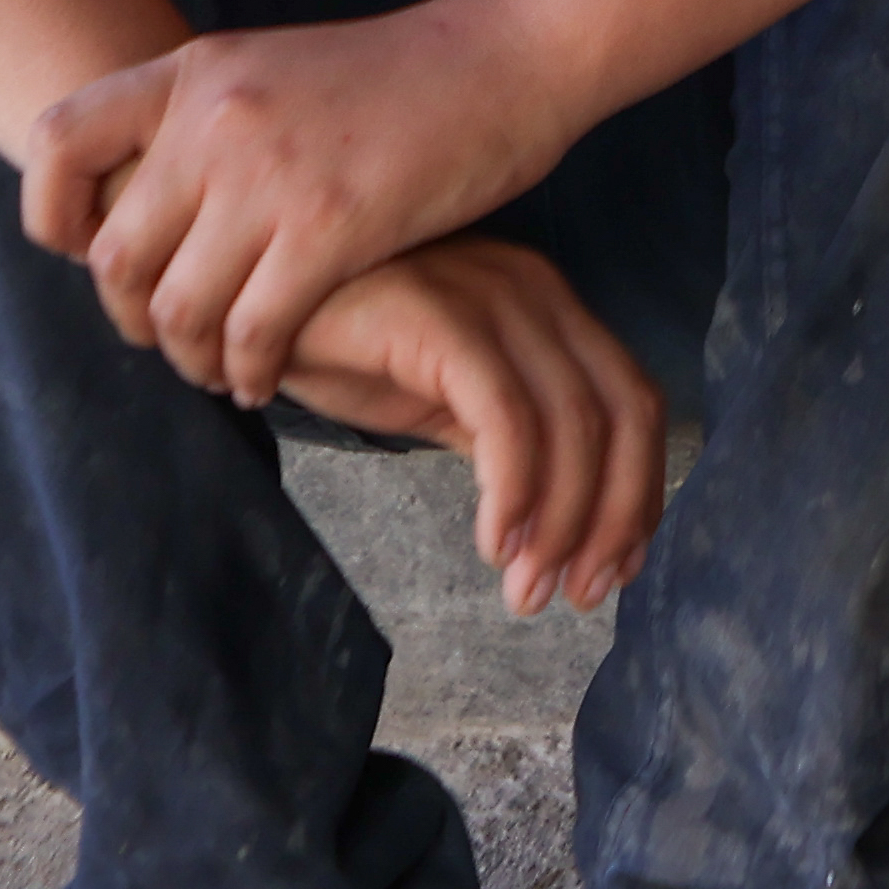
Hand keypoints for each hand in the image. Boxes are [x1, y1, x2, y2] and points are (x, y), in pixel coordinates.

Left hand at [22, 0, 585, 412]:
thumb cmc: (403, 76)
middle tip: (169, 338)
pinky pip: (254, 332)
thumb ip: (209, 121)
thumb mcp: (278, 68)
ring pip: (177, 310)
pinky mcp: (332, 226)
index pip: (58, 140)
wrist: (510, 54)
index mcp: (197, 71)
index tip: (91, 251)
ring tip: (222, 370)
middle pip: (115, 256)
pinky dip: (251, 372)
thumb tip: (146, 204)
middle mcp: (216, 117)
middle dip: (131, 318)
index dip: (53, 214)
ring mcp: (271, 173)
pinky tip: (270, 379)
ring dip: (191, 360)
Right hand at [275, 237, 667, 617]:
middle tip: (576, 595)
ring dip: (560, 521)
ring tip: (525, 589)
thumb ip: (511, 443)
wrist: (251, 304)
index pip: (632, 403)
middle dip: (612, 517)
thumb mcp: (445, 400)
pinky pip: (504, 413)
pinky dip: (514, 488)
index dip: (638, 493)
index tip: (614, 571)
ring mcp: (491, 296)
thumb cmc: (347, 347)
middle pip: (620, 412)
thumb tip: (566, 528)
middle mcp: (536, 293)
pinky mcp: (440, 316)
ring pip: (571, 420)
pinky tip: (493, 542)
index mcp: (550, 310)